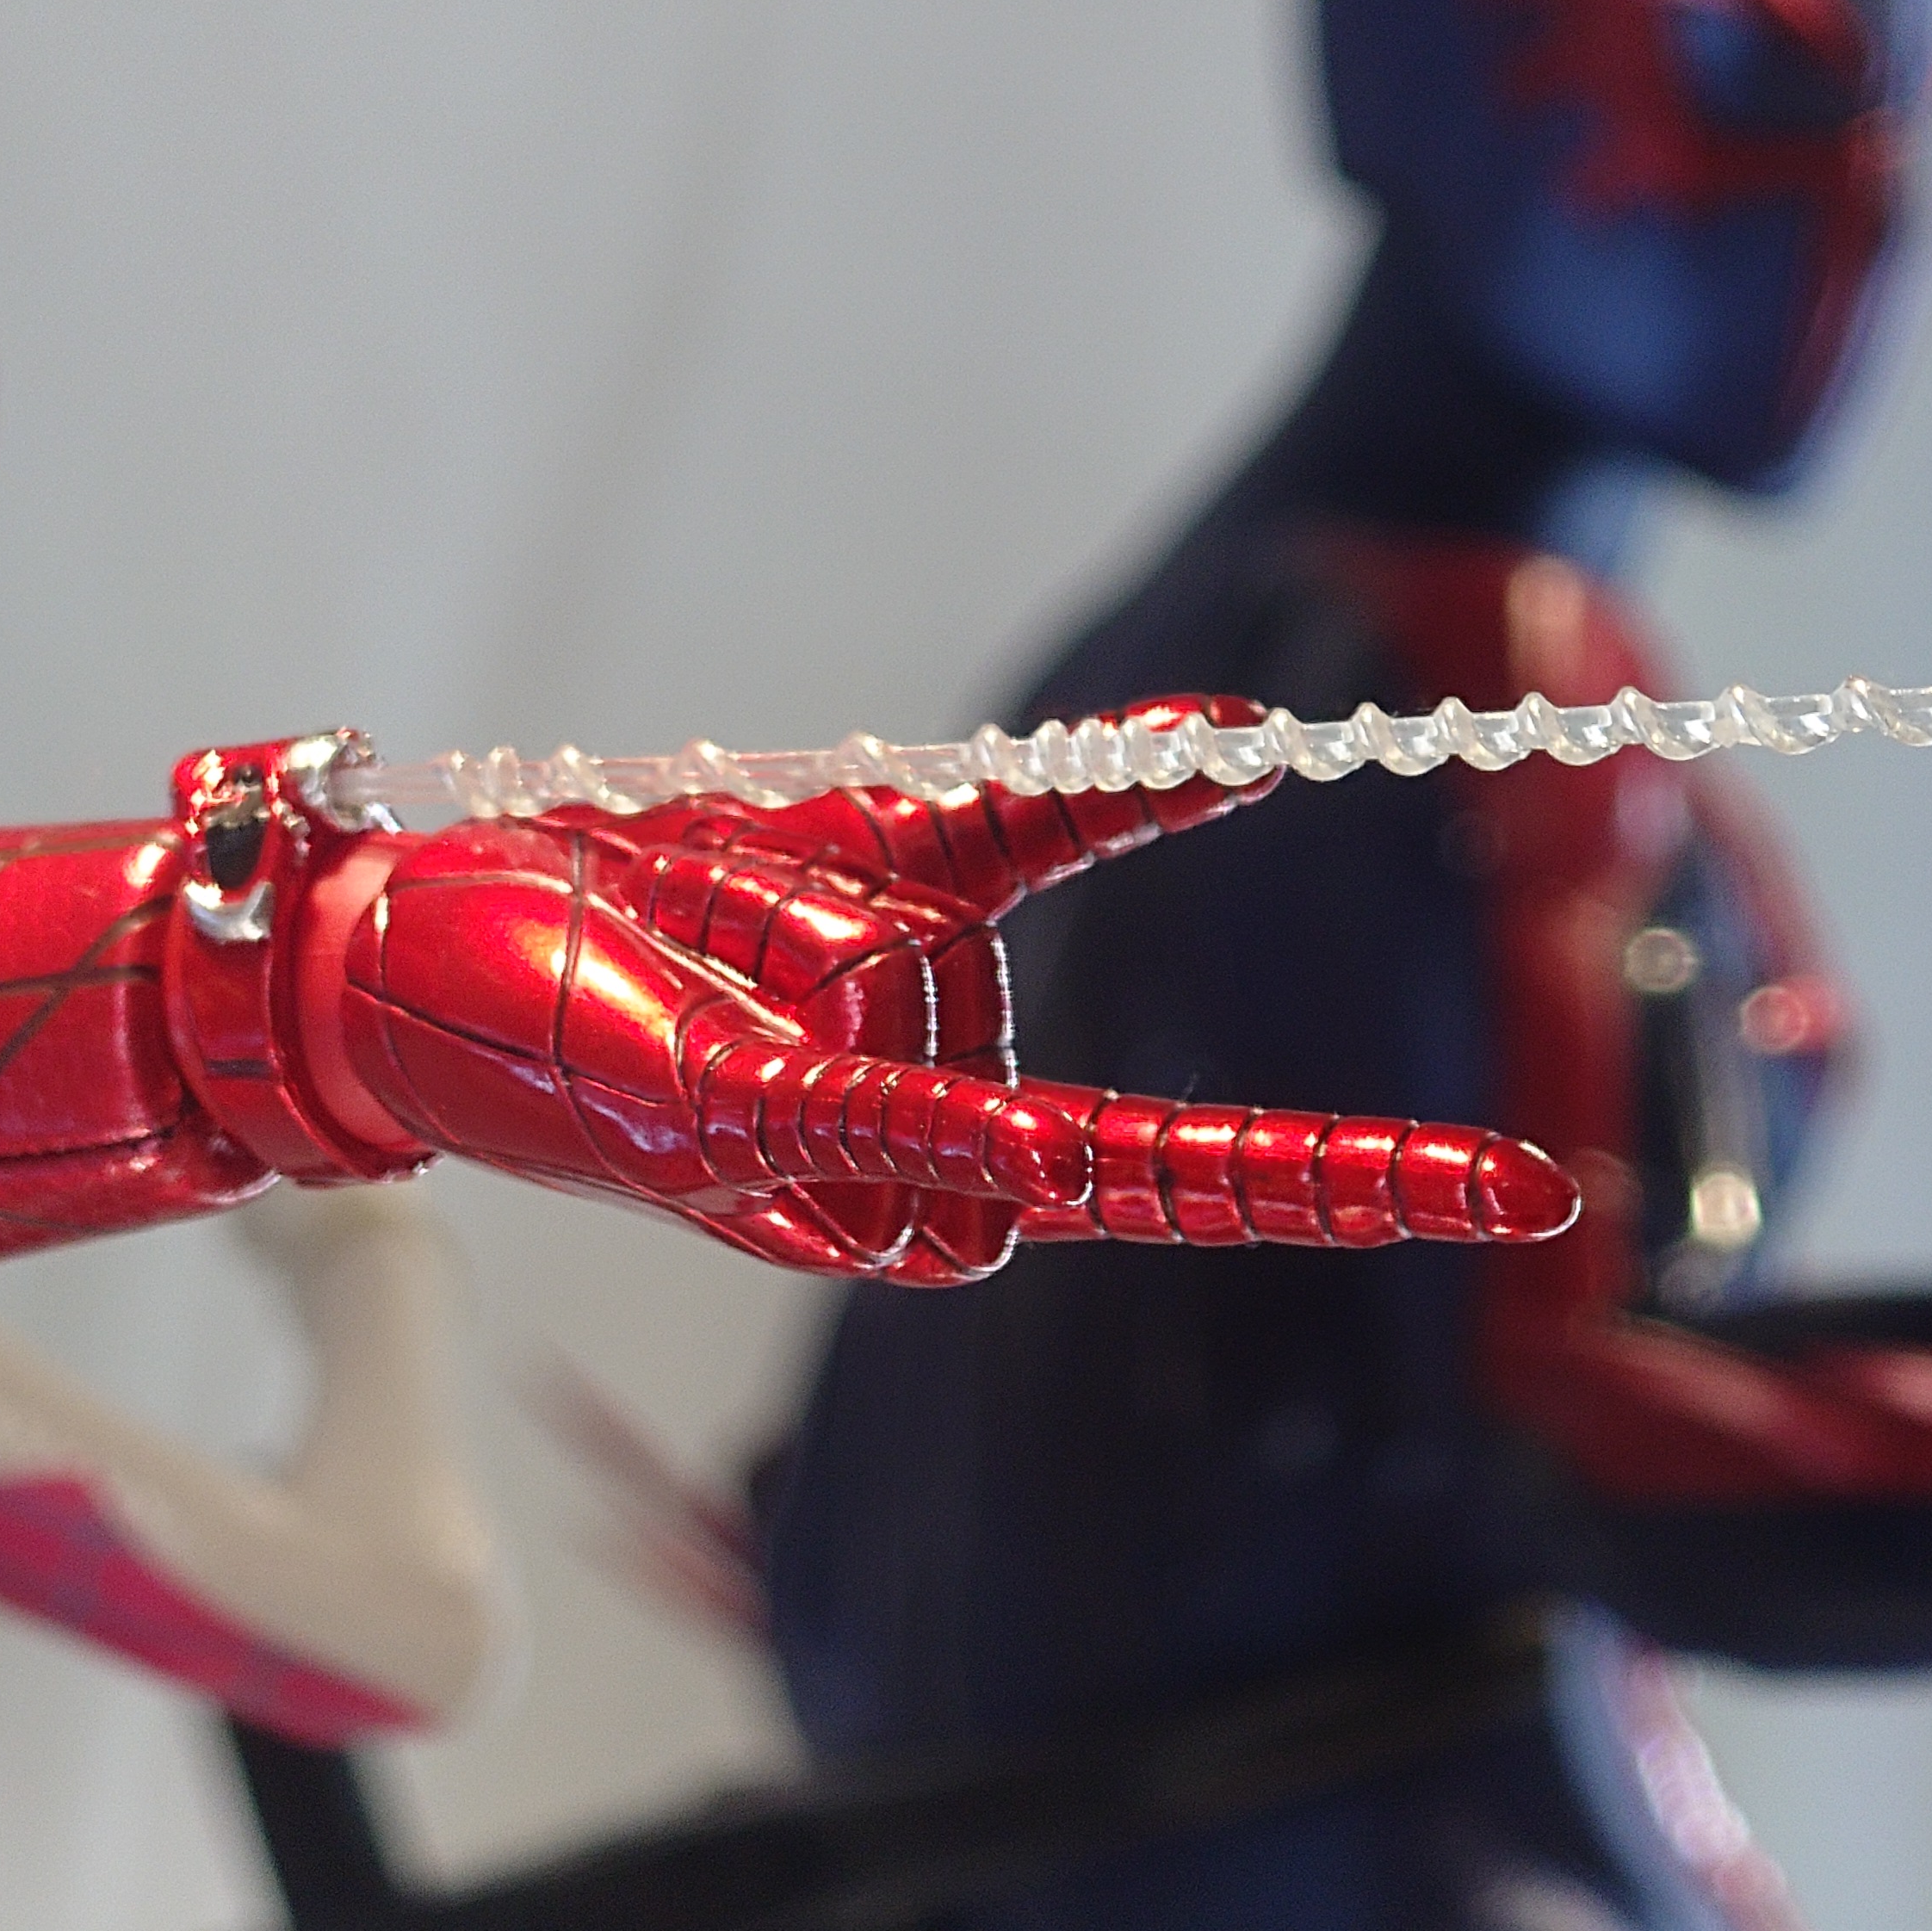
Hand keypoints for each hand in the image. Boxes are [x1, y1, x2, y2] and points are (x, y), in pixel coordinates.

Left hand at [258, 699, 1578, 1286]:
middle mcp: (884, 1188)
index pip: (1175, 1175)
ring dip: (813, 894)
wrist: (415, 938)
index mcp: (928, 1150)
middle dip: (894, 909)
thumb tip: (1249, 735)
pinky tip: (1026, 1157)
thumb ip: (1072, 808)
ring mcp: (809, 1161)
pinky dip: (954, 1133)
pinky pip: (873, 1121)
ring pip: (927, 981)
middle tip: (736, 901)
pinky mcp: (722, 1109)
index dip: (1349, 1180)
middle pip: (1002, 1017)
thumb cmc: (642, 906)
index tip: (1516, 1195)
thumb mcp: (887, 838)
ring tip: (672, 916)